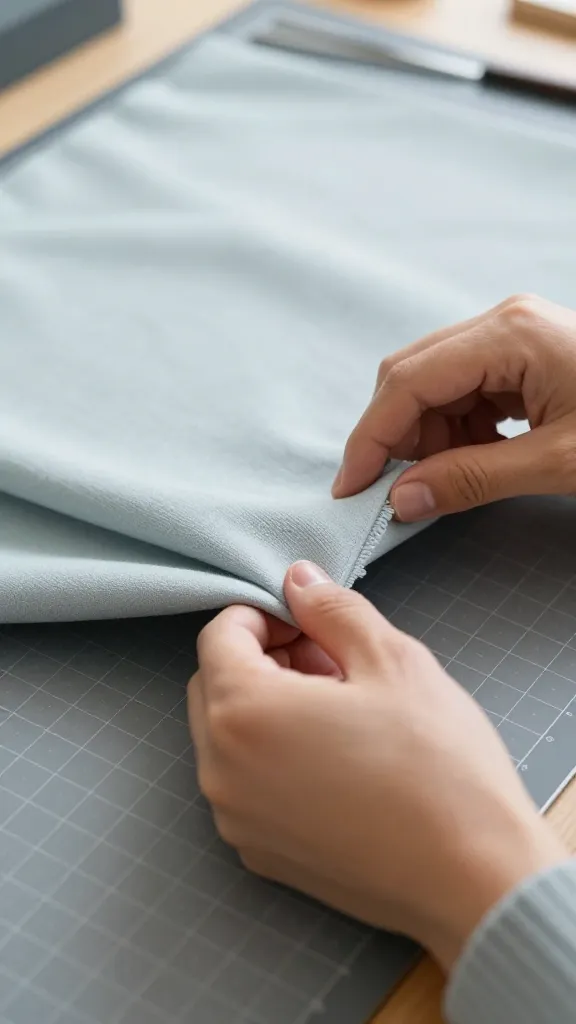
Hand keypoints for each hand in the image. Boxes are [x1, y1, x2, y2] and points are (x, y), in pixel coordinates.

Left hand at [189, 562, 565, 969]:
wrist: (473, 877)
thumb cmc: (436, 766)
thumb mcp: (392, 660)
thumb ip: (332, 611)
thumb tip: (297, 581)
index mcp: (243, 712)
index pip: (219, 636)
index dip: (264, 615)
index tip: (310, 622)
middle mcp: (221, 771)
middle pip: (214, 686)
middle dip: (262, 659)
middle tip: (330, 661)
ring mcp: (236, 820)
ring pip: (228, 737)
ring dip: (268, 708)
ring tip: (340, 709)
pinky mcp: (261, 854)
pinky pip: (246, 785)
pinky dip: (273, 757)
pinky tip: (337, 759)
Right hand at [332, 294, 575, 520]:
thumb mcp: (559, 462)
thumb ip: (475, 480)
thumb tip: (400, 501)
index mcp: (510, 334)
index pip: (409, 381)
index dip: (371, 438)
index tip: (349, 489)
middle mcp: (503, 322)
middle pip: (414, 376)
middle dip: (395, 438)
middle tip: (393, 492)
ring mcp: (512, 335)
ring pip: (436, 388)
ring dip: (429, 439)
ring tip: (449, 480)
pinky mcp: (523, 355)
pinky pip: (466, 393)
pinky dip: (458, 433)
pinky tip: (475, 461)